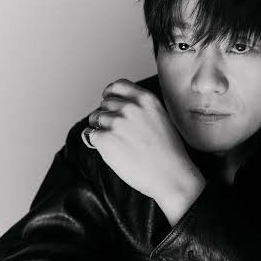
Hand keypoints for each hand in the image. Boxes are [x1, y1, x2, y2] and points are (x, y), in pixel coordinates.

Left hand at [84, 78, 200, 201]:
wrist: (171, 175)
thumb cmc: (169, 153)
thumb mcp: (161, 119)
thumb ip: (142, 109)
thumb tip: (118, 108)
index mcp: (146, 99)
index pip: (118, 86)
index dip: (110, 94)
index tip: (109, 102)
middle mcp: (130, 107)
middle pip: (104, 103)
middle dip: (107, 115)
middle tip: (118, 133)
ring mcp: (117, 123)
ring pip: (95, 118)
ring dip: (100, 129)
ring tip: (117, 144)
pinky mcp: (105, 139)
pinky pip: (90, 134)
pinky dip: (95, 142)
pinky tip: (110, 151)